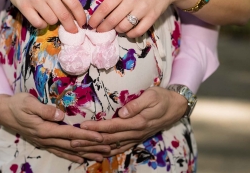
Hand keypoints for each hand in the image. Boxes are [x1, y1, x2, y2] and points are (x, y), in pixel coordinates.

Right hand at [0, 93, 110, 162]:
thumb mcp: (28, 103)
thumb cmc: (17, 104)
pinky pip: (60, 151)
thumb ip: (44, 109)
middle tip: (108, 148)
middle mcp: (46, 138)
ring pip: (68, 150)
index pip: (70, 134)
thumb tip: (60, 115)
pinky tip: (81, 159)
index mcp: (45, 129)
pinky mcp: (44, 141)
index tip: (101, 137)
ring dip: (85, 153)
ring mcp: (45, 142)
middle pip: (73, 145)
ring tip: (100, 156)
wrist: (4, 112)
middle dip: (91, 147)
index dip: (86, 136)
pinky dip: (71, 156)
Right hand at [2, 0, 86, 32]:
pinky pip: (38, 23)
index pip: (74, 4)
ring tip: (50, 17)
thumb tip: (74, 14)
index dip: (80, 16)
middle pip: (64, 16)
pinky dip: (42, 25)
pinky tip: (41, 20)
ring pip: (51, 21)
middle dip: (71, 26)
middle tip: (73, 31)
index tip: (83, 23)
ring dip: (53, 22)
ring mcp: (35, 0)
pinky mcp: (24, 7)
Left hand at [71, 87, 187, 155]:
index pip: (112, 126)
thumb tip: (123, 112)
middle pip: (109, 139)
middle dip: (90, 141)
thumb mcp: (152, 96)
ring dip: (96, 148)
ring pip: (113, 146)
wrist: (176, 107)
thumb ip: (137, 104)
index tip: (82, 127)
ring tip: (80, 149)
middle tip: (73, 141)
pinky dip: (109, 151)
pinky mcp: (137, 137)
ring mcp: (136, 137)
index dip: (97, 128)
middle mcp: (135, 132)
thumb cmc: (162, 97)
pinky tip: (99, 154)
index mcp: (137, 122)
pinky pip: (121, 147)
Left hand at [88, 0, 180, 36]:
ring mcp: (143, 9)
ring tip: (117, 27)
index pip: (105, 7)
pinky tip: (128, 31)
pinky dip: (130, 34)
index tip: (91, 24)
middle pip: (112, 20)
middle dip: (103, 28)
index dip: (96, 18)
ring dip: (117, 30)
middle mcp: (132, 0)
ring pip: (124, 27)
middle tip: (100, 31)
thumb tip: (100, 14)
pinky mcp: (152, 17)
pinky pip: (137, 31)